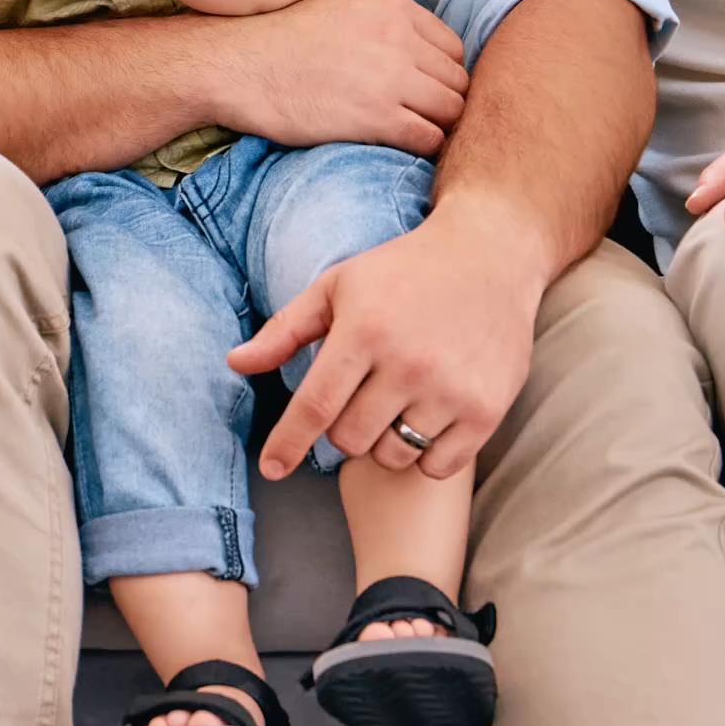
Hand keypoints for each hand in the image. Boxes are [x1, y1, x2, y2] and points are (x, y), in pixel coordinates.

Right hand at [214, 0, 469, 155]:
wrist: (238, 67)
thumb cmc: (282, 43)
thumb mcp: (342, 10)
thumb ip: (387, 25)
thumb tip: (424, 55)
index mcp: (393, 8)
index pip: (453, 48)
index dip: (441, 74)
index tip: (420, 90)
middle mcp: (399, 39)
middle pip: (458, 81)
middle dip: (442, 102)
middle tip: (417, 117)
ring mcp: (391, 79)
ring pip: (452, 111)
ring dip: (436, 126)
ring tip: (408, 133)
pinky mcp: (377, 117)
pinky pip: (429, 138)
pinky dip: (422, 147)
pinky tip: (397, 146)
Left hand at [232, 209, 544, 481]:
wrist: (488, 256)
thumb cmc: (402, 272)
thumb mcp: (338, 285)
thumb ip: (286, 330)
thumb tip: (235, 364)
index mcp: (364, 331)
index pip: (315, 405)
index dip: (288, 442)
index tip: (272, 469)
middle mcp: (408, 364)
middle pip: (350, 439)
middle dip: (343, 428)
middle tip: (361, 397)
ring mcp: (451, 389)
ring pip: (392, 456)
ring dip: (384, 441)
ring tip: (395, 405)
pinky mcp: (487, 409)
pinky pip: (437, 465)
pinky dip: (426, 454)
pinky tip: (427, 420)